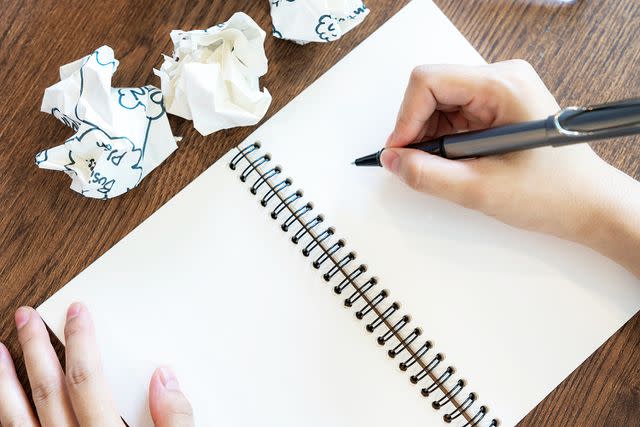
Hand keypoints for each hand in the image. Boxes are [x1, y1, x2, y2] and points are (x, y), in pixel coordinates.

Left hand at [0, 303, 193, 426]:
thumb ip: (175, 420)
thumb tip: (166, 378)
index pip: (86, 379)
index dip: (80, 341)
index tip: (76, 313)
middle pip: (48, 390)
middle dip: (36, 348)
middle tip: (27, 317)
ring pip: (18, 415)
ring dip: (7, 380)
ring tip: (1, 349)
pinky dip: (5, 412)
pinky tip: (4, 396)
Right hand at [382, 60, 639, 276]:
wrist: (588, 206)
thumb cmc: (554, 193)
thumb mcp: (480, 189)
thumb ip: (428, 175)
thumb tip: (393, 160)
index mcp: (503, 86)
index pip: (429, 81)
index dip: (406, 117)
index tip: (400, 151)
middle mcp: (502, 80)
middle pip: (431, 90)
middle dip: (416, 129)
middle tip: (417, 164)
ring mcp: (500, 92)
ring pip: (438, 103)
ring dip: (429, 137)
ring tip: (443, 168)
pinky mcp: (497, 108)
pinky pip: (453, 115)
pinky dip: (442, 140)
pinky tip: (454, 162)